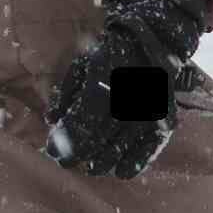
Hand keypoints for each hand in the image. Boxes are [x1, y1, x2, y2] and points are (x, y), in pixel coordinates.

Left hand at [42, 24, 178, 178]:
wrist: (153, 40)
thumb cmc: (110, 52)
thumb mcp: (81, 65)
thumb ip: (65, 94)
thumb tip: (50, 121)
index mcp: (98, 91)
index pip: (77, 129)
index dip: (63, 144)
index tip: (53, 152)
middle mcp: (121, 106)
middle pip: (95, 142)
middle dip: (78, 156)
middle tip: (67, 164)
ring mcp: (142, 115)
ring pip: (118, 149)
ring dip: (102, 163)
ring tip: (92, 169)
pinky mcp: (161, 119)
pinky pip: (147, 148)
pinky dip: (134, 163)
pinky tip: (120, 172)